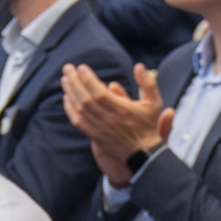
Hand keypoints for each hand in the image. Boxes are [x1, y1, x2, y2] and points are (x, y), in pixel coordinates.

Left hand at [63, 62, 172, 184]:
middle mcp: (109, 120)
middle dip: (75, 82)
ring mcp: (101, 129)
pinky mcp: (95, 136)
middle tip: (67, 68)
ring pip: (80, 109)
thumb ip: (148, 83)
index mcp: (123, 110)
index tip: (81, 67)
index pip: (99, 92)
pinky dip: (70, 110)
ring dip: (71, 93)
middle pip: (86, 99)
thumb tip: (138, 66)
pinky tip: (66, 99)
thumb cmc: (149, 126)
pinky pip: (78, 122)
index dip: (88, 79)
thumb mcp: (155, 103)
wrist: (145, 154)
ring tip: (65, 79)